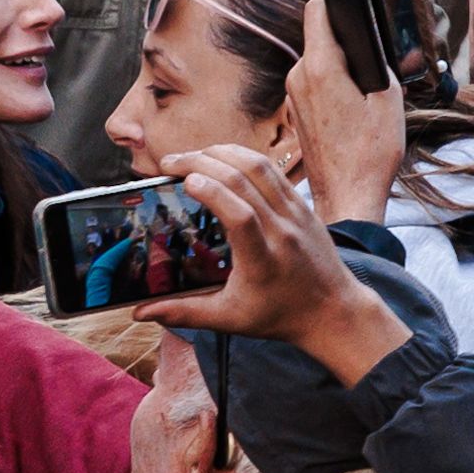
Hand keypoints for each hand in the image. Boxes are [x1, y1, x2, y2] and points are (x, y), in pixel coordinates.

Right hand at [133, 145, 410, 383]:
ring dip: (221, 153)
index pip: (239, 216)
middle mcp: (281, 231)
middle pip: (244, 181)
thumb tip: (139, 313)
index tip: (183, 181)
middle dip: (202, 162)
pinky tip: (220, 157)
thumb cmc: (279, 316)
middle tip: (168, 163)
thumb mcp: (229, 320)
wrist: (334, 312)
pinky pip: (273, 171)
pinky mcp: (302, 206)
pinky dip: (243, 157)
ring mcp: (295, 214)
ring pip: (259, 167)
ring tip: (191, 155)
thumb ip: (183, 313)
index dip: (211, 192)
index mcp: (263, 260)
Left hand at [284, 0, 402, 223]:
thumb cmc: (371, 152)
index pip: (318, 12)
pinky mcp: (295, 110)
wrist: (348, 194)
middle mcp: (298, 77)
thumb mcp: (390, 99)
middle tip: (376, 57)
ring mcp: (292, 95)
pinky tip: (355, 105)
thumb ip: (378, 63)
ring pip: (319, 61)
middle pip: (321, 37)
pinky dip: (335, 84)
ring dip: (343, 65)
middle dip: (348, 40)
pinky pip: (315, 83)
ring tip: (369, 89)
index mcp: (320, 68)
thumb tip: (370, 43)